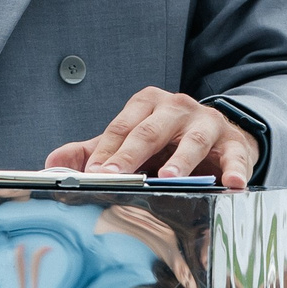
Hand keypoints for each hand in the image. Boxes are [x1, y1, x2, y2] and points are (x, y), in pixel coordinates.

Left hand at [44, 88, 260, 189]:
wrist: (215, 137)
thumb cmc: (165, 142)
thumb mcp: (129, 141)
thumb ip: (93, 151)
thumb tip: (51, 162)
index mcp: (147, 103)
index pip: (122, 126)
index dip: (107, 151)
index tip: (94, 174)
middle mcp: (177, 107)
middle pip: (151, 130)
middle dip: (132, 154)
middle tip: (118, 176)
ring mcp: (206, 122)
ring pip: (192, 139)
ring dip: (181, 160)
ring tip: (168, 178)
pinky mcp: (233, 141)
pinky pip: (235, 155)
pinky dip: (236, 169)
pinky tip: (233, 184)